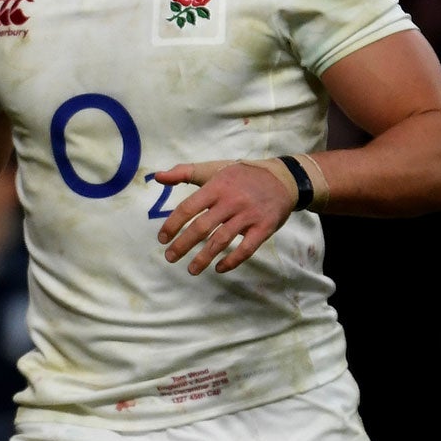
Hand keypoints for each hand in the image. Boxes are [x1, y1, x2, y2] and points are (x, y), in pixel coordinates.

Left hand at [152, 159, 294, 274]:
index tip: (162, 239)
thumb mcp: (213, 170)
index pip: (188, 208)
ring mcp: (248, 216)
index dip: (172, 225)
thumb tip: (158, 177)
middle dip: (183, 245)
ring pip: (221, 241)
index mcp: (216, 187)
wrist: (282, 179)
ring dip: (204, 258)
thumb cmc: (241, 176)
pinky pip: (246, 249)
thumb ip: (184, 172)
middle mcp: (231, 201)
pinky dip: (232, 261)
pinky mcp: (264, 228)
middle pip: (202, 227)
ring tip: (191, 270)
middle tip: (170, 257)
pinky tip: (219, 268)